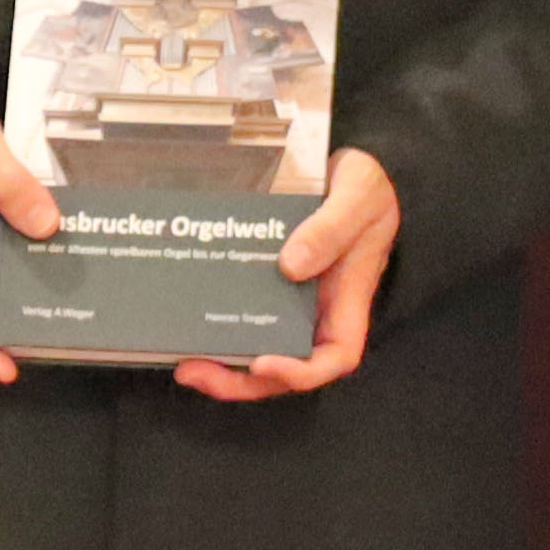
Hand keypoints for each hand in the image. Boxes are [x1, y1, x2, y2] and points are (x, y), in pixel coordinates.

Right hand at [0, 92, 59, 384]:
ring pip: (7, 290)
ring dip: (41, 301)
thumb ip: (8, 181)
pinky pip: (22, 262)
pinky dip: (47, 268)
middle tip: (67, 340)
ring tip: (86, 307)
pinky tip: (80, 266)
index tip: (3, 371)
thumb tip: (46, 226)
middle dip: (18, 335)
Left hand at [174, 146, 399, 402]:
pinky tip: (185, 321)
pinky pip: (242, 314)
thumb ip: (330, 229)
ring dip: (222, 364)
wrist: (347, 168)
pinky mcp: (266, 286)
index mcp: (347, 300)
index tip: (264, 362)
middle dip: (241, 381)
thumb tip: (290, 266)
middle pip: (285, 367)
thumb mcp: (358, 196)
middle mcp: (317, 311)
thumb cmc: (366, 185)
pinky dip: (216, 325)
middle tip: (195, 371)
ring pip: (259, 350)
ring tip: (183, 362)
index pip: (335, 356)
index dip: (300, 372)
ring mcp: (290, 302)